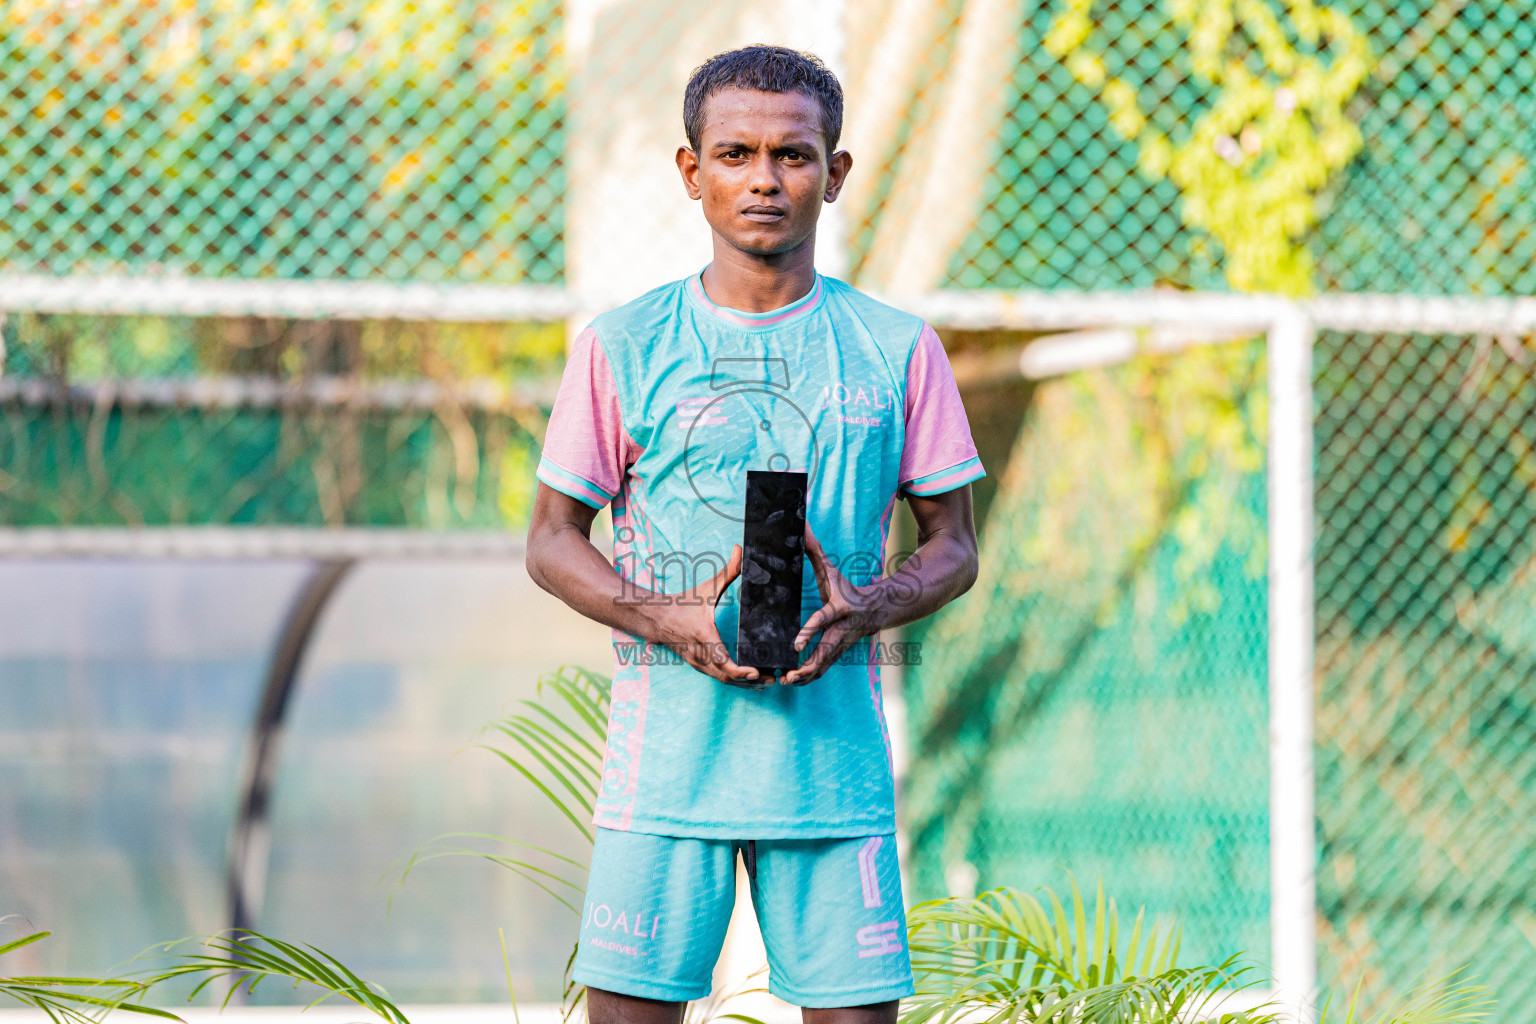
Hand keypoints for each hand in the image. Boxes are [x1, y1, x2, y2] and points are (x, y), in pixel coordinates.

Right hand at [653, 544, 761, 687]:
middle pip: (727, 676)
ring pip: (724, 680)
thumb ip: (727, 571)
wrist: (656, 618)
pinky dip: (735, 681)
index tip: (756, 671)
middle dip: (750, 680)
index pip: (721, 660)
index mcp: (704, 636)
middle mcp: (700, 654)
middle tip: (773, 678)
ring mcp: (698, 663)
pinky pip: (719, 678)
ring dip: (745, 683)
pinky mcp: (699, 666)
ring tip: (768, 681)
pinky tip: (752, 680)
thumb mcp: (706, 588)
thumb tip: (741, 549)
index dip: (739, 670)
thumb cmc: (684, 603)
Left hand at [783, 524, 883, 685]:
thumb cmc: (846, 588)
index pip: (824, 620)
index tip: (796, 644)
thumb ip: (814, 550)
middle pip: (825, 652)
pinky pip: (824, 670)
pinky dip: (809, 679)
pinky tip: (792, 682)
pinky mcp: (838, 655)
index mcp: (839, 609)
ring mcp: (841, 646)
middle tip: (788, 675)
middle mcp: (841, 631)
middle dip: (808, 666)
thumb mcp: (832, 570)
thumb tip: (800, 526)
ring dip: (806, 677)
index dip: (811, 632)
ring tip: (785, 681)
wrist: (877, 610)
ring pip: (824, 666)